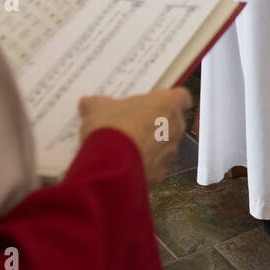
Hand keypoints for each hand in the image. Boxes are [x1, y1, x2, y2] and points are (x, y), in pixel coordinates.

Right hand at [77, 87, 192, 183]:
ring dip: (151, 145)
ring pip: (165, 145)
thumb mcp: (99, 109)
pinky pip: (155, 165)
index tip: (157, 101)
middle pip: (173, 121)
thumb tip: (87, 102)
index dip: (170, 99)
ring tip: (127, 146)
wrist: (112, 165)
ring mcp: (170, 152)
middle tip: (134, 123)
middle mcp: (175, 127)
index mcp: (167, 104)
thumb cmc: (113, 127)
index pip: (182, 97)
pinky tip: (126, 163)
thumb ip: (96, 103)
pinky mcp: (161, 173)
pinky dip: (144, 164)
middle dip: (156, 122)